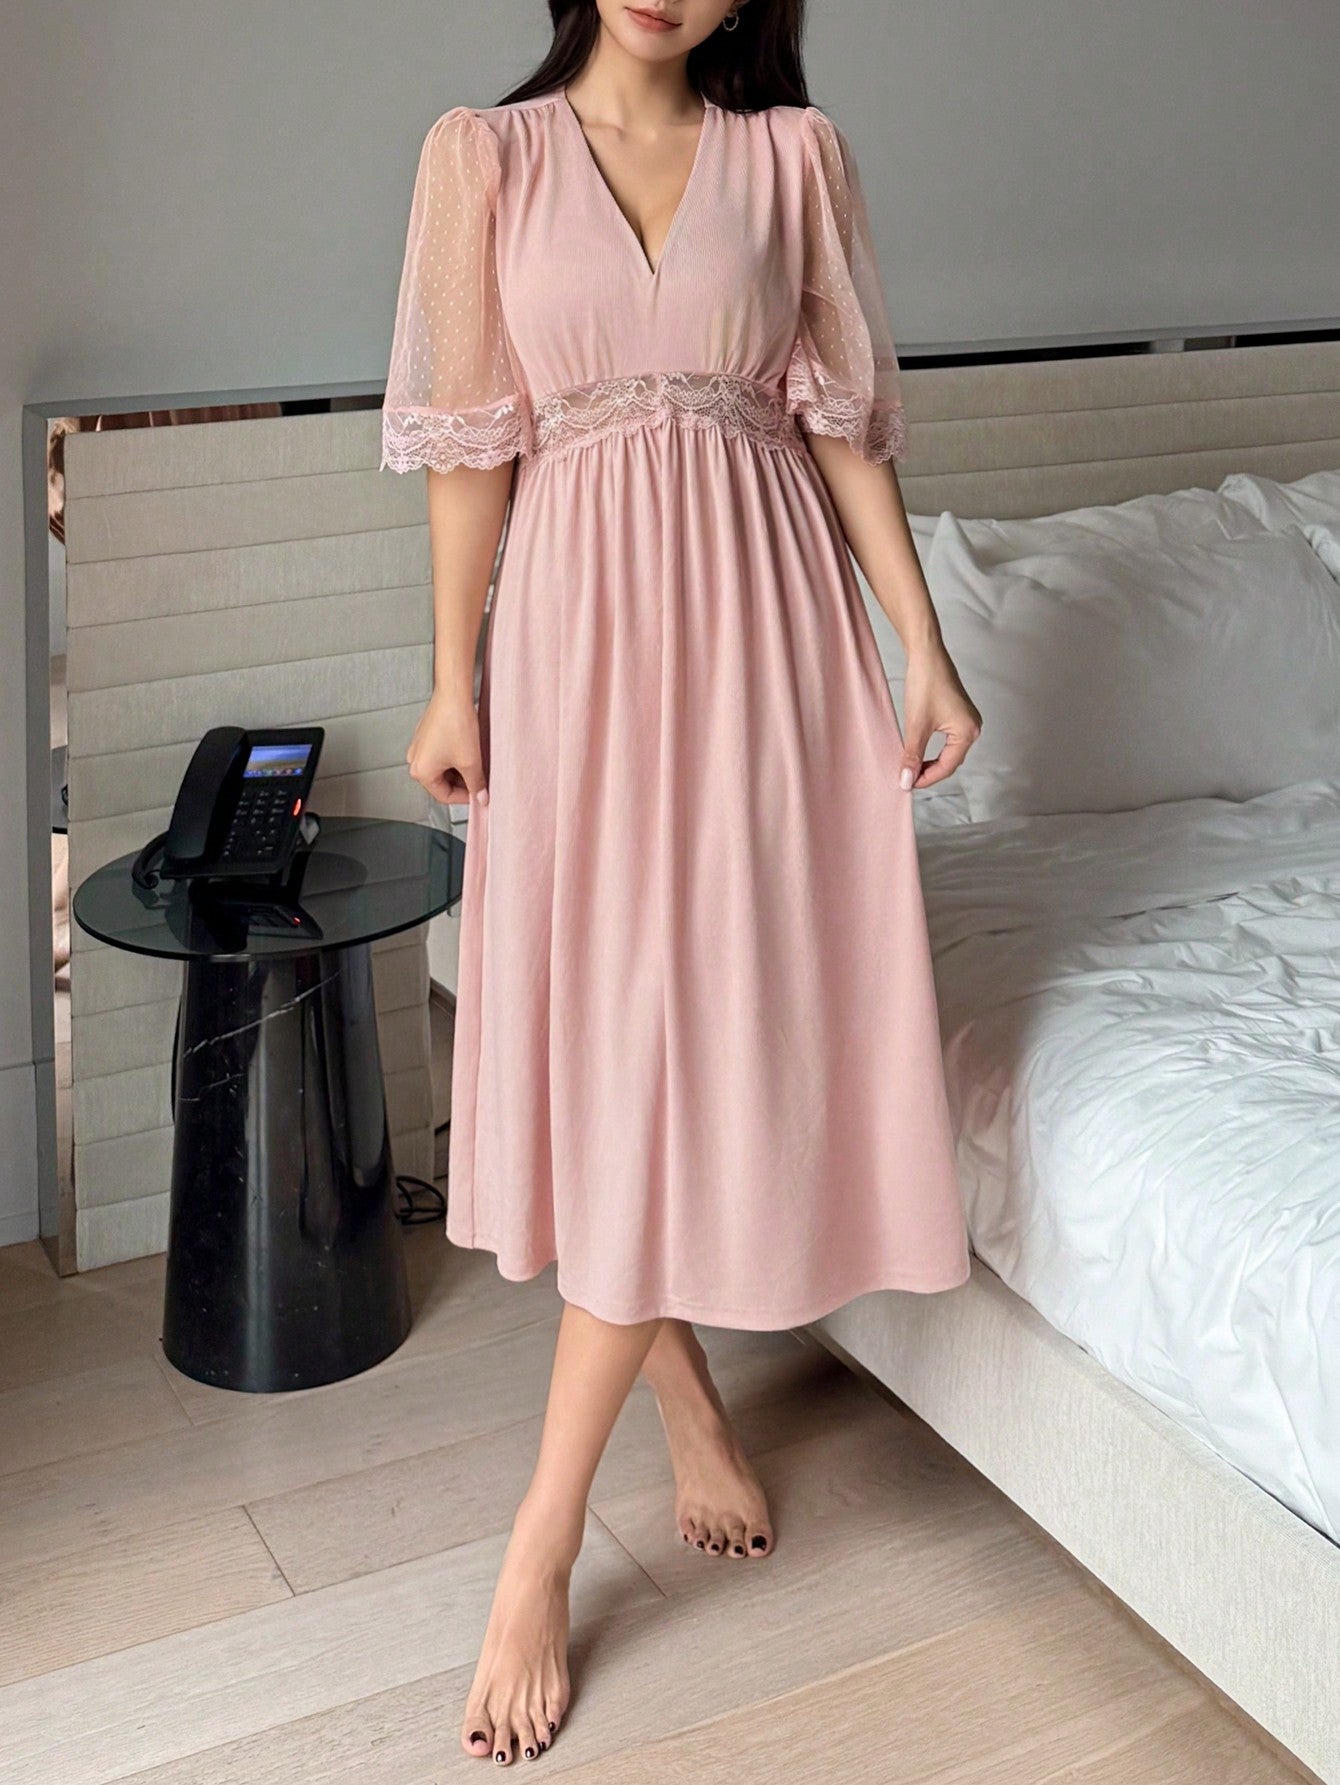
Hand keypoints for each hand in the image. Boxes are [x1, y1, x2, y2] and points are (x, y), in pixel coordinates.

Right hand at [406, 689, 487, 804]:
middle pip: (442, 783)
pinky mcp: (425, 736)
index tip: (478, 794)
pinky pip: (440, 755)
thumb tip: (481, 798)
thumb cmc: (455, 723)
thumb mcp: (470, 761)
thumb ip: (476, 784)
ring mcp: (419, 747)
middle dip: (462, 783)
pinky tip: (468, 751)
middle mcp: (415, 761)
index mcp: (421, 772)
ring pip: (442, 768)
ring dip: (459, 770)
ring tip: (475, 763)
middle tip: (480, 780)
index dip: (464, 798)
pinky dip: (454, 757)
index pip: (444, 796)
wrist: (453, 694)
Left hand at [898, 645, 981, 790]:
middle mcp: (973, 728)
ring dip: (931, 761)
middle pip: (951, 761)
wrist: (927, 654)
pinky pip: (949, 740)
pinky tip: (919, 751)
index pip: (947, 767)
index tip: (907, 784)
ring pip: (949, 752)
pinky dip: (934, 749)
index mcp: (968, 732)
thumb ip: (912, 756)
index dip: (926, 778)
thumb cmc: (925, 684)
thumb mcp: (916, 725)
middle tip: (907, 778)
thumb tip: (906, 781)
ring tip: (911, 767)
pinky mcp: (960, 714)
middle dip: (929, 772)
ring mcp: (968, 721)